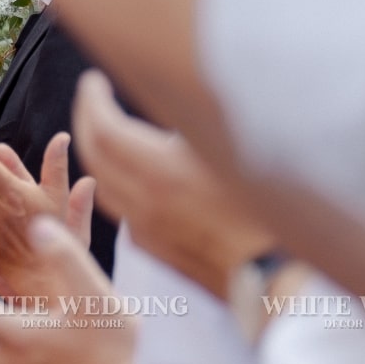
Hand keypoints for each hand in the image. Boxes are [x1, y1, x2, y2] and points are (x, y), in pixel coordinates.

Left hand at [71, 71, 274, 298]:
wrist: (278, 281)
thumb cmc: (272, 215)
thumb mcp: (236, 154)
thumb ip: (198, 127)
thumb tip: (177, 103)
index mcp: (164, 173)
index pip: (104, 129)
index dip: (93, 101)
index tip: (93, 82)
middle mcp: (146, 201)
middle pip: (93, 154)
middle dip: (86, 120)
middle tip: (93, 97)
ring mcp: (146, 227)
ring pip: (102, 182)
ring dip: (96, 151)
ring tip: (106, 128)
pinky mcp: (155, 246)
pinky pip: (121, 206)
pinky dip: (114, 180)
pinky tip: (131, 170)